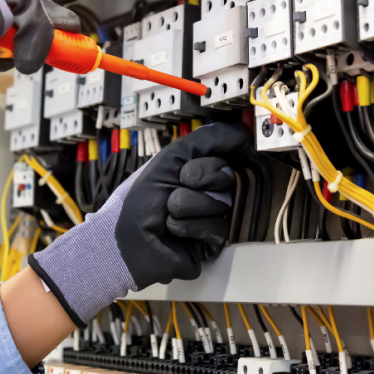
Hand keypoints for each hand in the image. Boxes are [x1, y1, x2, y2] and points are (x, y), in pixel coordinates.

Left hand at [28, 123, 251, 326]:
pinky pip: (218, 228)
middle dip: (196, 178)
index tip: (191, 167)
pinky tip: (174, 231)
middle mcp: (213, 188)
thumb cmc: (143, 195)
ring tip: (169, 212)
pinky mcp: (215, 241)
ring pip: (223, 202)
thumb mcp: (172, 156)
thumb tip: (245, 132)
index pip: (230, 152)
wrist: (128, 239)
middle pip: (228, 175)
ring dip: (187, 204)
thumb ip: (208, 138)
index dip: (211, 159)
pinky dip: (189, 227)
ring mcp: (215, 214)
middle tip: (176, 186)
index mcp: (203, 166)